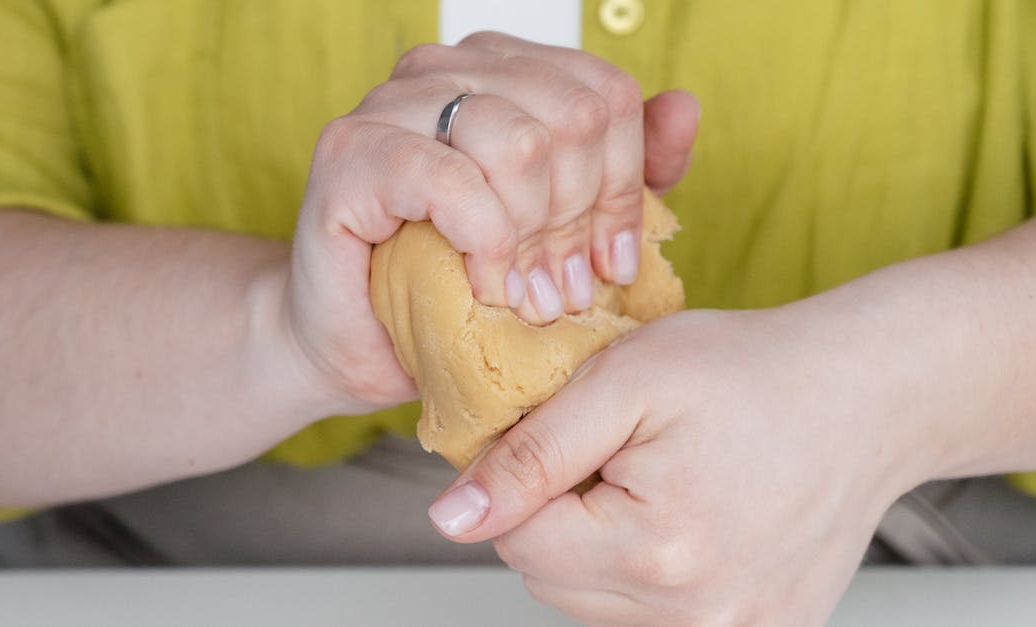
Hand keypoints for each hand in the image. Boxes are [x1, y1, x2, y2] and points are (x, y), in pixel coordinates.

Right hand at [282, 32, 698, 410]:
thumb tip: (684, 106)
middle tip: (562, 291)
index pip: (606, 95)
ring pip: (520, 142)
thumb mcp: (563, 231)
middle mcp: (448, 68)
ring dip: (534, 239)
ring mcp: (393, 102)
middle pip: (572, 117)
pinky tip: (483, 284)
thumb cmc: (458, 283)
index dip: (625, 186)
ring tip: (525, 296)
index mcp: (502, 70)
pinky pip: (454, 180)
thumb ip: (627, 172)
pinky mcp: (352, 152)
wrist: (360, 339)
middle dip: (579, 221)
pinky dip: (485, 243)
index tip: (610, 263)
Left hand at [427, 309, 923, 625]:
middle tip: (624, 451)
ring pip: (600, 606)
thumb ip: (529, 454)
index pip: (518, 542)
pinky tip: (692, 519)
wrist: (866, 395)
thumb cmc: (753, 372)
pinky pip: (657, 618)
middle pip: (555, 581)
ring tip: (659, 482)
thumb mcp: (623, 380)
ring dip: (605, 548)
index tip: (572, 435)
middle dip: (565, 514)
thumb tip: (451, 519)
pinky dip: (653, 572)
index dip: (529, 480)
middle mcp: (698, 615)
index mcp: (655, 549)